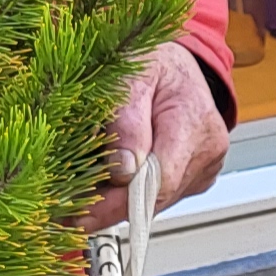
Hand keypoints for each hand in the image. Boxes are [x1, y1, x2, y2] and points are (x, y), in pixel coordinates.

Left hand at [80, 41, 226, 232]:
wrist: (173, 61)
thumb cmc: (151, 60)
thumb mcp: (129, 74)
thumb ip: (125, 121)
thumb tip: (123, 170)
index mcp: (195, 121)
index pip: (160, 180)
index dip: (119, 203)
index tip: (82, 215)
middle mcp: (207, 149)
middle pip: (156, 198)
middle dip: (110, 206)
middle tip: (67, 214)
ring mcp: (204, 166)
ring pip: (156, 201)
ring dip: (119, 201)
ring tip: (82, 196)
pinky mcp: (195, 175)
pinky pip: (160, 194)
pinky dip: (133, 193)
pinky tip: (108, 185)